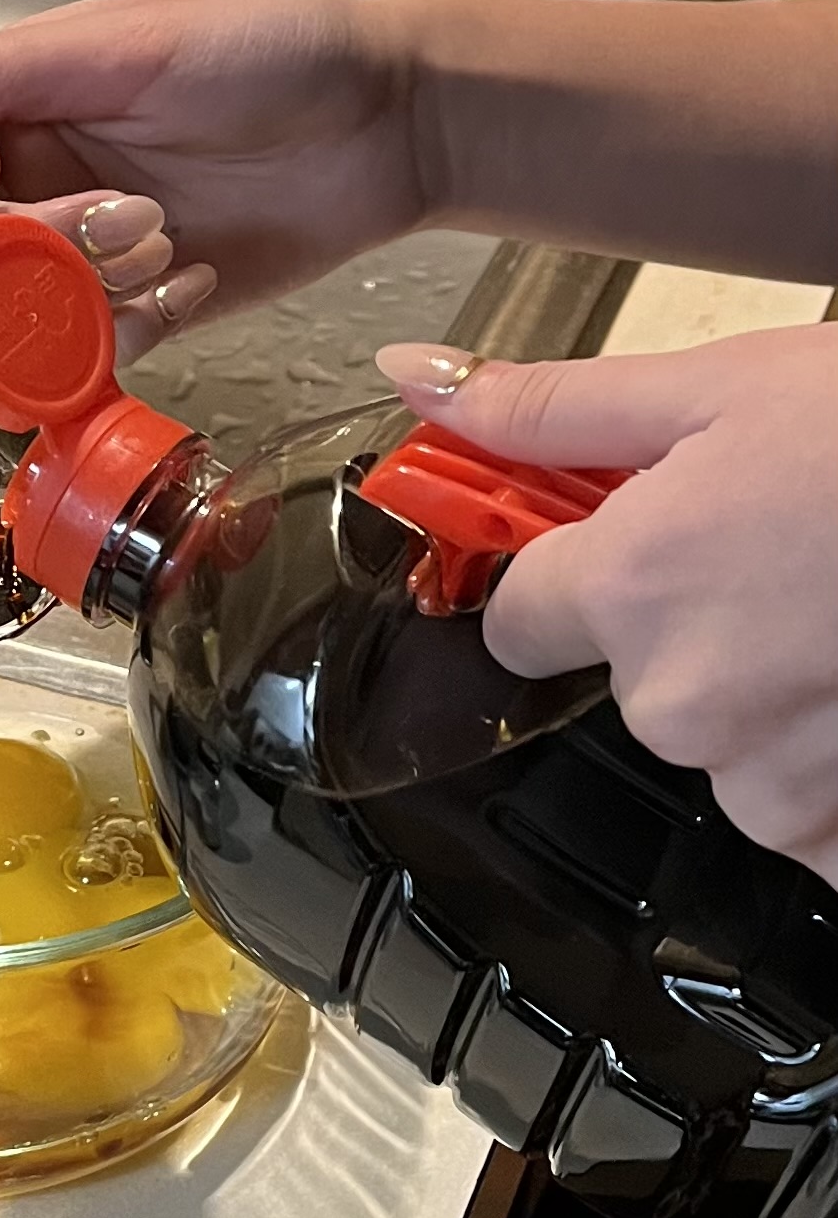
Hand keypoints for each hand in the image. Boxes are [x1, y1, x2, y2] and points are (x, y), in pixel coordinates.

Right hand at [0, 0, 425, 362]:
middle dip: (14, 250)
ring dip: (84, 289)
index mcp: (8, 108)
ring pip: (10, 319)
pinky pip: (86, 356)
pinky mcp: (135, 313)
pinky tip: (196, 271)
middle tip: (115, 211)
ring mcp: (80, 259)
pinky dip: (135, 325)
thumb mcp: (123, 40)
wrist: (381, 122)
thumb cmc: (265, 52)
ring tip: (167, 234)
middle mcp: (27, 187)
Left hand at [375, 325, 837, 883]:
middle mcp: (677, 702)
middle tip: (790, 558)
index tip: (624, 549)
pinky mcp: (832, 833)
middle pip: (634, 679)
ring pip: (723, 743)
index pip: (519, 616)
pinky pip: (801, 810)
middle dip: (692, 627)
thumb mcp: (723, 388)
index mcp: (628, 589)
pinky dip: (828, 754)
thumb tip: (421, 384)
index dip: (571, 576)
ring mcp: (763, 781)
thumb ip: (556, 409)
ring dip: (772, 693)